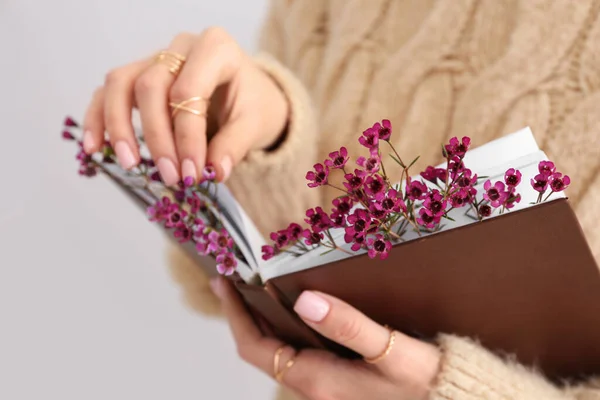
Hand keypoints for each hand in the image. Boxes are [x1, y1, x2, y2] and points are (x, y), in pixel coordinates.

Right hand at [83, 28, 288, 184]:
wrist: (248, 94)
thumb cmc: (251, 103)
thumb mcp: (255, 123)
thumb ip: (235, 145)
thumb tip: (214, 172)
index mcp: (215, 49)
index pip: (188, 91)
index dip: (187, 137)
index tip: (192, 173)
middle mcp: (181, 47)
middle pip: (150, 87)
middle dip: (157, 137)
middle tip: (169, 176)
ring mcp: (155, 59)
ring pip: (120, 84)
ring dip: (119, 126)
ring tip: (129, 163)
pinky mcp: (138, 76)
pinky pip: (108, 93)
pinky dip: (98, 119)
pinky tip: (94, 149)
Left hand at [211, 277, 440, 399]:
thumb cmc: (423, 382)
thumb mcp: (390, 352)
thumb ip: (348, 326)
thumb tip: (305, 301)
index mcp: (317, 380)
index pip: (256, 347)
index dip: (236, 315)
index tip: (224, 284)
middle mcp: (313, 386)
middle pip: (260, 350)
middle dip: (242, 316)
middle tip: (231, 282)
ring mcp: (322, 385)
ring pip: (276, 352)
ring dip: (260, 322)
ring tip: (253, 291)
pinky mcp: (334, 380)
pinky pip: (295, 353)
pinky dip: (282, 329)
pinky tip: (289, 310)